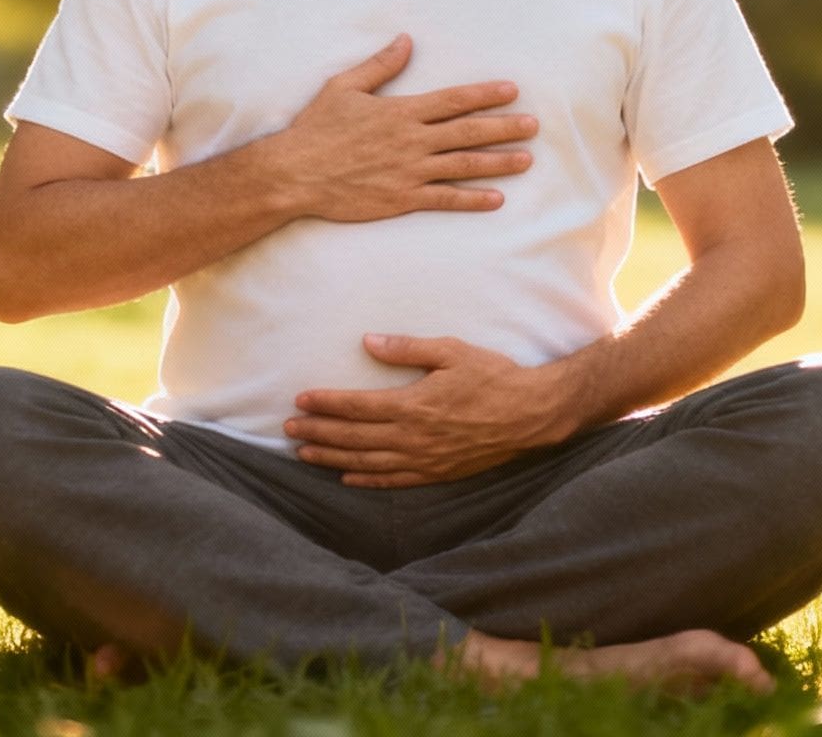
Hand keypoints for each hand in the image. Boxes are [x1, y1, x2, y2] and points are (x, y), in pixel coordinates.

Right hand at [264, 34, 536, 222]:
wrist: (294, 174)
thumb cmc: (316, 129)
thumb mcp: (344, 88)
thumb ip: (380, 66)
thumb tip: (406, 41)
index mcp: (401, 112)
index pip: (453, 100)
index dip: (485, 95)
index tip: (511, 91)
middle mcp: (411, 141)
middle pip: (468, 132)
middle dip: (504, 127)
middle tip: (533, 126)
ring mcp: (409, 171)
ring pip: (463, 165)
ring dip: (498, 162)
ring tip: (526, 160)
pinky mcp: (402, 199)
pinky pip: (445, 199)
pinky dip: (472, 199)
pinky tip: (496, 199)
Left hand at [286, 334, 583, 487]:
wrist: (532, 414)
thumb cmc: (493, 377)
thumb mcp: (451, 351)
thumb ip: (407, 348)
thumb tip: (369, 341)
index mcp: (412, 405)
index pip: (356, 406)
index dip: (325, 403)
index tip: (300, 399)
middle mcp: (412, 437)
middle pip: (353, 437)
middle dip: (318, 431)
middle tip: (289, 428)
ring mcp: (425, 459)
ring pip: (366, 462)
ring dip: (332, 457)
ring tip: (304, 453)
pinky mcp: (438, 473)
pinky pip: (394, 481)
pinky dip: (366, 481)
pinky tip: (346, 477)